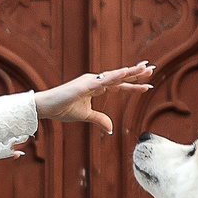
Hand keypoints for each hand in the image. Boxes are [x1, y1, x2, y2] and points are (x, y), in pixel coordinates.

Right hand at [34, 62, 153, 132]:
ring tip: (143, 69)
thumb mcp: (85, 116)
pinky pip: (101, 81)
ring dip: (129, 72)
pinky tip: (124, 73)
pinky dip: (113, 77)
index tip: (148, 83)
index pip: (119, 86)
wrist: (46, 107)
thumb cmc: (62, 109)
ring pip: (113, 76)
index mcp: (96, 86)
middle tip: (151, 69)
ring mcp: (90, 82)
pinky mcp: (83, 85)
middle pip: (119, 77)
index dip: (133, 85)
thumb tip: (111, 128)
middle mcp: (95, 81)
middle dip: (136, 74)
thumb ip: (99, 119)